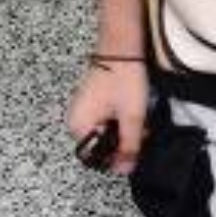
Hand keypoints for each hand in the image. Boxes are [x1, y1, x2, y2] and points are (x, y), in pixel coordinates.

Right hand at [67, 60, 154, 176]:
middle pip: (99, 145)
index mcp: (79, 125)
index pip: (93, 157)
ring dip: (122, 131)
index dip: (114, 159)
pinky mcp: (93, 100)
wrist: (123, 47)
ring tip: (138, 119)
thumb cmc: (123, 78)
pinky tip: (131, 111)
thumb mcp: (132, 118)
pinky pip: (104, 119)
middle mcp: (76, 118)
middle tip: (139, 132)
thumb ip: (128, 147)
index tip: (132, 152)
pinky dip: (119, 119)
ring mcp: (84, 108)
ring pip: (104, 132)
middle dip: (121, 143)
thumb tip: (124, 169)